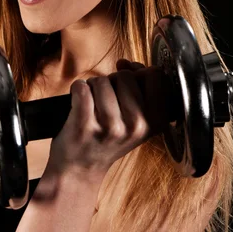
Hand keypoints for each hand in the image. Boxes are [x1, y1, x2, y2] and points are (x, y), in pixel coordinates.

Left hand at [46, 59, 170, 186]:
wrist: (81, 168)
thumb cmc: (108, 139)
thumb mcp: (136, 119)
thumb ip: (139, 86)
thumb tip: (124, 63)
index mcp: (155, 122)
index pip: (155, 75)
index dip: (139, 73)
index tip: (128, 83)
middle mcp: (136, 126)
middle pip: (124, 76)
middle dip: (112, 83)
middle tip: (106, 103)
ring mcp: (111, 127)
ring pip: (101, 81)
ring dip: (93, 88)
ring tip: (92, 107)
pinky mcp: (85, 125)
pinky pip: (81, 88)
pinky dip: (77, 90)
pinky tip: (78, 103)